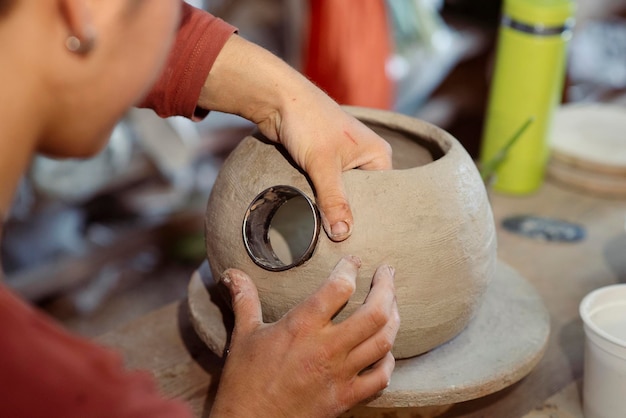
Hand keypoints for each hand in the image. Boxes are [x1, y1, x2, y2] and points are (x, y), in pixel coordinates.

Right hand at [208, 256, 398, 417]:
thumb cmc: (244, 380)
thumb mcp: (244, 334)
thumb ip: (244, 299)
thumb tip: (232, 273)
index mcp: (301, 327)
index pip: (338, 288)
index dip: (350, 268)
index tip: (353, 262)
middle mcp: (326, 348)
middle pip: (374, 312)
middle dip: (387, 287)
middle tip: (388, 273)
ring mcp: (340, 374)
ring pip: (384, 341)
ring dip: (394, 318)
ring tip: (392, 304)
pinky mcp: (346, 398)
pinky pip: (381, 377)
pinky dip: (388, 360)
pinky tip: (385, 350)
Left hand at [259, 92, 392, 241]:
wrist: (277, 99)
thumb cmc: (308, 122)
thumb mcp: (323, 165)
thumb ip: (334, 200)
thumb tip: (342, 234)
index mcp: (378, 156)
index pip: (381, 197)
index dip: (369, 218)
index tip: (358, 240)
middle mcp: (365, 158)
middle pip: (361, 198)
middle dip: (347, 214)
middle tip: (339, 240)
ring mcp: (343, 161)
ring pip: (340, 194)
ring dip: (330, 207)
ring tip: (325, 232)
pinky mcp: (323, 163)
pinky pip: (325, 188)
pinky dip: (318, 198)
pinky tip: (313, 215)